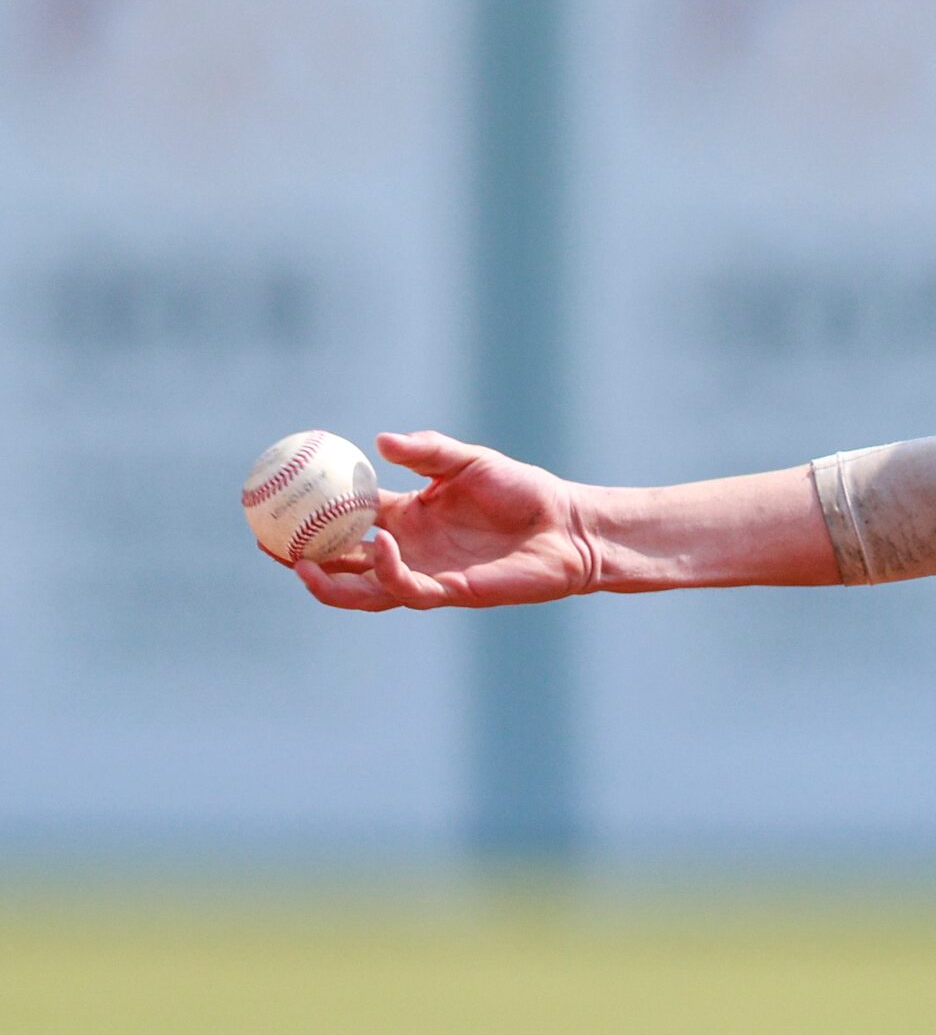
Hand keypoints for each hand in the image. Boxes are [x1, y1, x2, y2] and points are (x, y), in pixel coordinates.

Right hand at [292, 431, 598, 610]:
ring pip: (363, 590)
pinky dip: (385, 571)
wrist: (568, 523)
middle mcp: (408, 550)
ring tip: (302, 564)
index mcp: (406, 518)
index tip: (272, 507)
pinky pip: (406, 588)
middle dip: (301, 560)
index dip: (307, 519)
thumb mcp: (469, 461)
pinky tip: (378, 545)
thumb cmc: (523, 492)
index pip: (344, 522)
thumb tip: (379, 441)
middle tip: (269, 546)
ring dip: (331, 582)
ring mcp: (426, 574)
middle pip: (341, 564)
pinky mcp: (451, 593)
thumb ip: (427, 451)